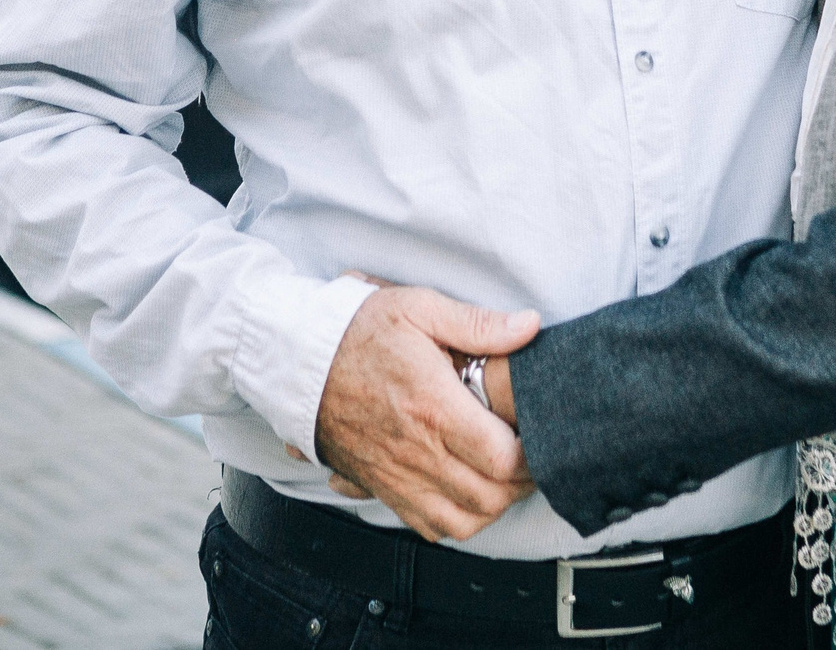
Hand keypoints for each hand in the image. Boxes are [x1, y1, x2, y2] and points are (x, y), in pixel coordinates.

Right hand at [301, 285, 539, 540]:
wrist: (297, 362)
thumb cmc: (357, 331)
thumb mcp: (418, 308)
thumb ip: (478, 323)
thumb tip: (529, 326)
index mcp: (433, 407)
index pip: (502, 458)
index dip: (533, 456)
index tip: (538, 435)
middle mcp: (417, 451)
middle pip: (490, 497)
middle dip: (521, 484)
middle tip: (531, 457)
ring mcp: (397, 475)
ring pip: (463, 522)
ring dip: (494, 507)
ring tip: (505, 477)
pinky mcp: (382, 487)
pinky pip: (428, 526)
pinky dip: (457, 522)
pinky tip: (468, 493)